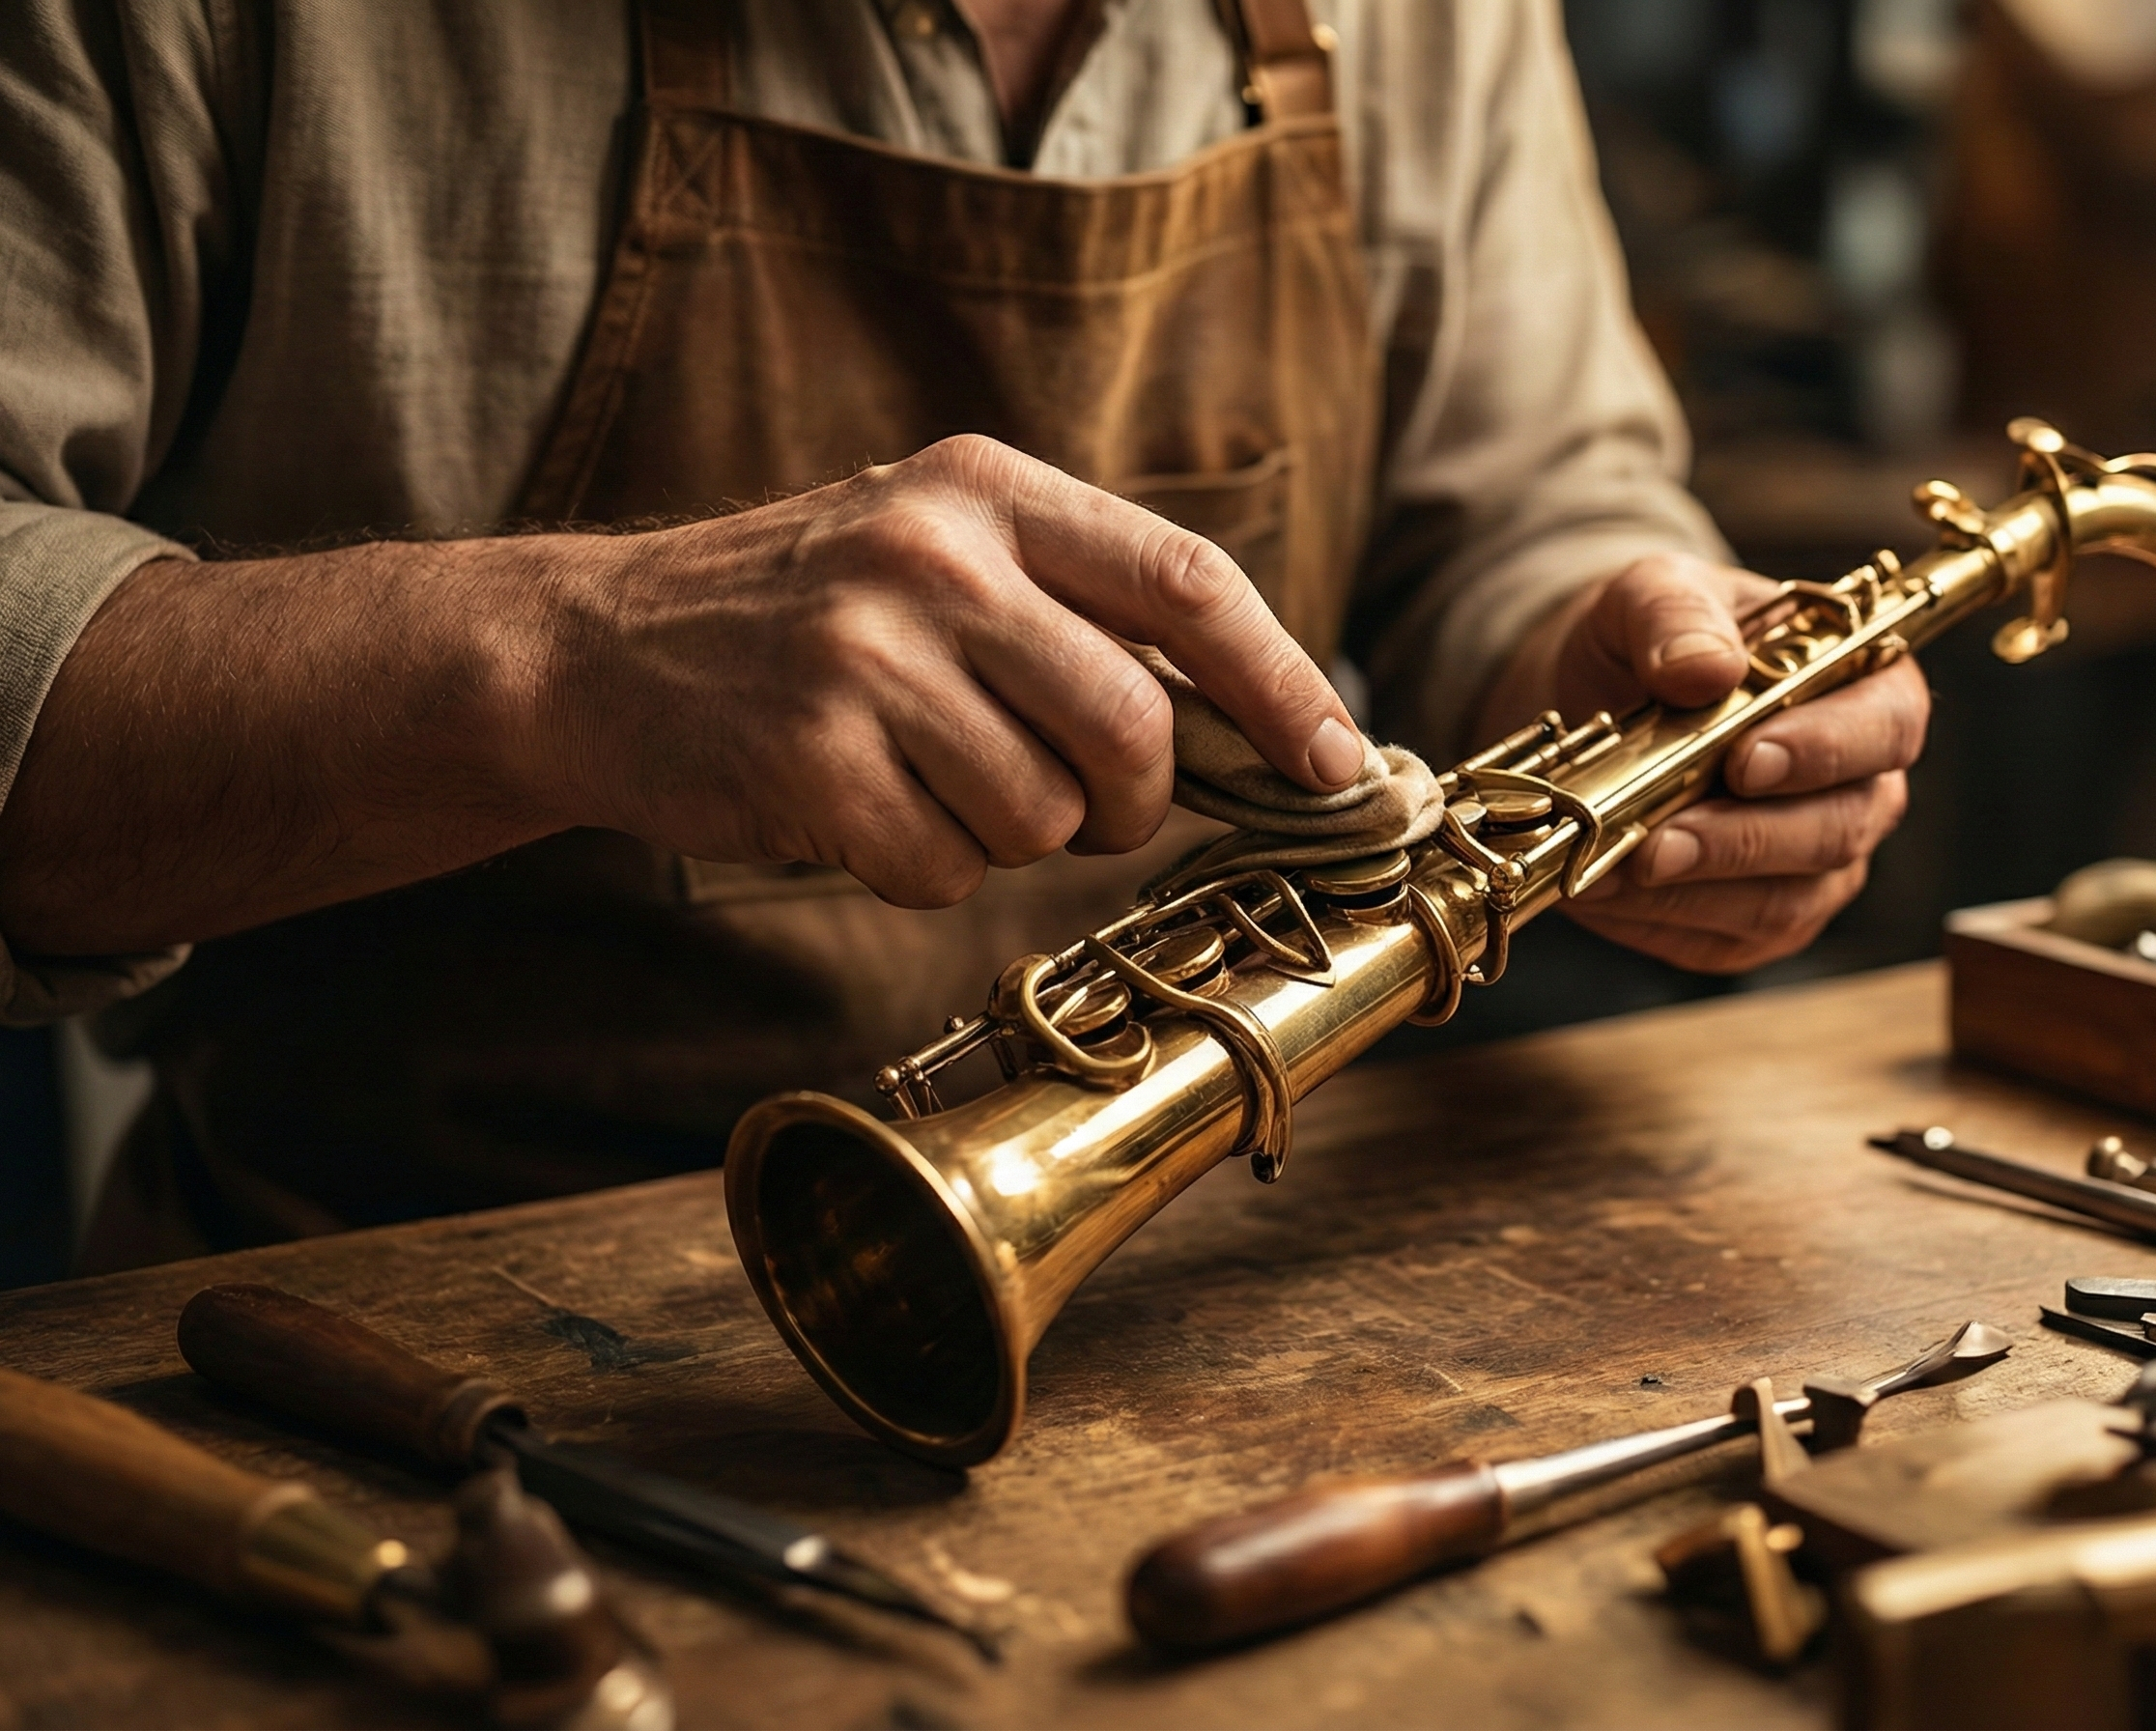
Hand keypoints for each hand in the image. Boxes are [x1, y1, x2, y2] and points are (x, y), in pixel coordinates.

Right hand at [537, 435, 1361, 906]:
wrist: (597, 651)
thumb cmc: (801, 616)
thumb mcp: (935, 554)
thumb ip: (1075, 614)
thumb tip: (1250, 729)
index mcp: (986, 490)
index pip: (1187, 582)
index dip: (1283, 686)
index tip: (1338, 767)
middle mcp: (932, 556)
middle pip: (1132, 726)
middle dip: (1132, 802)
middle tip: (1084, 808)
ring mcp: (864, 656)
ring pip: (1042, 817)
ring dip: (1006, 838)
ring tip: (921, 781)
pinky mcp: (808, 758)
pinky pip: (944, 871)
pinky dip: (922, 871)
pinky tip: (858, 811)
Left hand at [1475, 553, 1928, 972]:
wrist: (1589, 694)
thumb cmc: (1652, 639)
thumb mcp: (1651, 593)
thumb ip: (1677, 614)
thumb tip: (1705, 667)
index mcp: (1865, 689)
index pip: (1885, 728)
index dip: (1825, 751)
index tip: (1748, 760)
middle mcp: (1858, 785)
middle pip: (1839, 830)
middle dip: (1744, 841)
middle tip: (1660, 842)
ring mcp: (1813, 863)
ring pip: (1784, 901)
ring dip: (1692, 892)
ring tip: (1612, 869)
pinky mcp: (1753, 920)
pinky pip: (1723, 939)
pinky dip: (1658, 921)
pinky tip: (1603, 892)